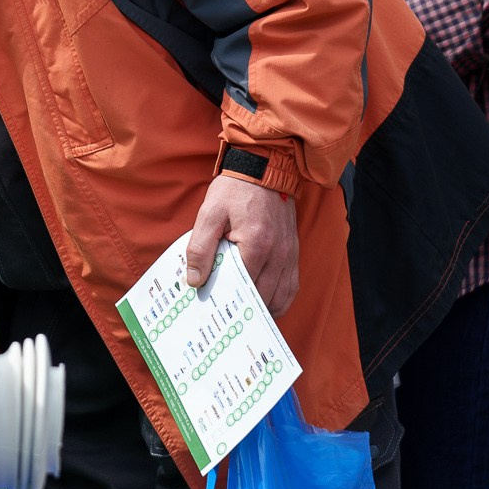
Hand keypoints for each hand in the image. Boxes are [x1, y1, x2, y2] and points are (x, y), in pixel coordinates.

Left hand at [184, 172, 299, 315]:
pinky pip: (291, 286)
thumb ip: (200, 248)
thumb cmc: (234, 191)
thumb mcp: (209, 214)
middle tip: (224, 318)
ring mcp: (290, 255)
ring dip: (263, 310)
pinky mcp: (294, 253)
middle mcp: (279, 255)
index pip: (241, 287)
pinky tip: (264, 304)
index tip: (211, 310)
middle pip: (262, 297)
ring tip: (243, 316)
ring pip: (280, 297)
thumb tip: (195, 281)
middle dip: (244, 310)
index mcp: (256, 246)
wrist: (262, 170)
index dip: (226, 300)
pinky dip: (279, 300)